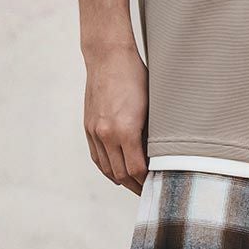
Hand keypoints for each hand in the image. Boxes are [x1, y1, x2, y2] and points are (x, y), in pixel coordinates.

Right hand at [84, 45, 149, 193]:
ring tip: (135, 186)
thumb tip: (160, 156)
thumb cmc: (136, 76)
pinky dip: (107, 169)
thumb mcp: (151, 105)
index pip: (136, 169)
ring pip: (107, 168)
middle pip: (121, 174)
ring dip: (121, 180)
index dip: (147, 181)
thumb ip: (152, 133)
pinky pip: (97, 157)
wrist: (108, 57)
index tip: (158, 185)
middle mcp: (106, 134)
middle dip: (136, 186)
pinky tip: (117, 173)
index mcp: (125, 129)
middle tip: (150, 192)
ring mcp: (94, 131)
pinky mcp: (88, 127)